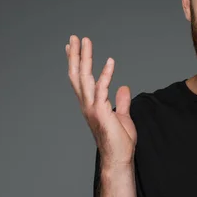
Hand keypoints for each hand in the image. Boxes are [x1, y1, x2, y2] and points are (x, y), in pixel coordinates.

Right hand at [66, 35, 136, 169]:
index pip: (80, 79)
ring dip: (85, 58)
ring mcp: (92, 108)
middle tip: (74, 37)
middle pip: (77, 75)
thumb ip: (122, 101)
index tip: (73, 47)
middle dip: (76, 55)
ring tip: (85, 41)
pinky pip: (102, 90)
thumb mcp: (122, 116)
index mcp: (90, 104)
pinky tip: (110, 62)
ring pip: (84, 78)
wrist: (119, 159)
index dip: (76, 62)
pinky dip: (105, 75)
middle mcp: (87, 104)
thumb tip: (124, 87)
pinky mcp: (101, 112)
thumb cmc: (120, 141)